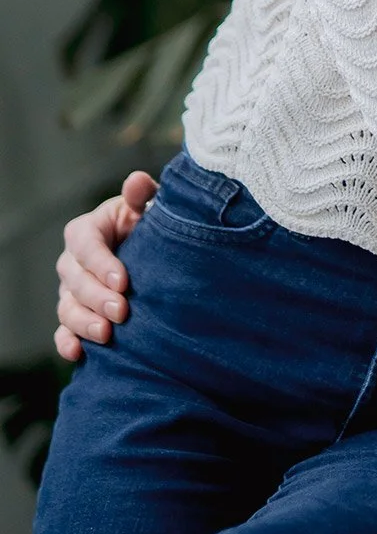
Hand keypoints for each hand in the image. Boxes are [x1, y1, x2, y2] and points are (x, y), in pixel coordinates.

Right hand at [54, 173, 155, 361]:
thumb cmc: (151, 228)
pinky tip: (77, 352)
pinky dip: (67, 342)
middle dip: (95, 296)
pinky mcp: (77, 313)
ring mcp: (73, 289)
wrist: (156, 256)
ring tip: (105, 335)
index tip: (123, 281)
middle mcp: (75, 260)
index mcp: (89, 229)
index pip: (85, 243)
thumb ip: (143, 195)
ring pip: (66, 306)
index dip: (100, 262)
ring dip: (82, 322)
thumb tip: (136, 181)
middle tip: (121, 312)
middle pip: (74, 278)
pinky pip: (64, 329)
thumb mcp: (150, 208)